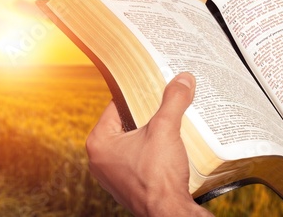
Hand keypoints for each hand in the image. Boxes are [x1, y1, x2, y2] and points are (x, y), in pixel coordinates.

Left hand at [86, 72, 212, 216]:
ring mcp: (115, 174)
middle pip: (127, 123)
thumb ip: (173, 101)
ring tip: (171, 120)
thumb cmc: (157, 176)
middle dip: (148, 113)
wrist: (169, 214)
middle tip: (165, 101)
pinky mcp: (131, 184)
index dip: (136, 94)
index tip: (152, 85)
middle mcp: (101, 159)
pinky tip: (172, 143)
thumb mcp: (165, 129)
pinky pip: (142, 157)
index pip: (116, 105)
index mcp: (99, 143)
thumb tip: (183, 79)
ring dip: (154, 132)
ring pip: (136, 141)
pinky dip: (156, 149)